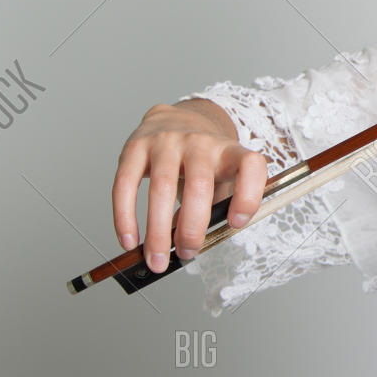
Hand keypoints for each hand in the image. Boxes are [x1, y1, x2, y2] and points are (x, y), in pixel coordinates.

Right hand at [112, 101, 268, 271]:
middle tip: (188, 253)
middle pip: (199, 185)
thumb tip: (192, 246)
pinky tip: (129, 240)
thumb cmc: (205, 159)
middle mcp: (200, 143)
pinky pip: (126, 184)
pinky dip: (125, 217)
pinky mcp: (136, 147)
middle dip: (192, 227)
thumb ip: (218, 206)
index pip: (251, 165)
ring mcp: (167, 142)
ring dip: (157, 231)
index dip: (248, 196)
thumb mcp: (224, 174)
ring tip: (156, 258)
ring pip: (161, 187)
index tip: (236, 224)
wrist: (179, 118)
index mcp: (230, 151)